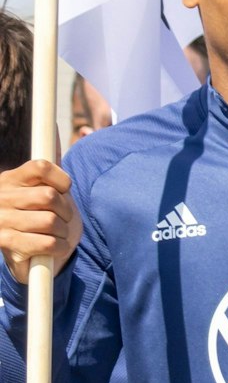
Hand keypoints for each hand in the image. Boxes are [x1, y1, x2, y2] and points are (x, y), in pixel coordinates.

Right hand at [0, 160, 80, 283]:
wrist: (29, 254)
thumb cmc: (41, 216)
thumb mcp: (44, 188)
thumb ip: (48, 165)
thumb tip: (52, 127)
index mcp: (10, 179)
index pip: (41, 166)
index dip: (62, 180)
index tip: (64, 190)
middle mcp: (0, 197)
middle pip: (50, 196)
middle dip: (66, 210)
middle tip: (63, 217)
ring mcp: (1, 220)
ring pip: (50, 221)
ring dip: (63, 231)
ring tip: (57, 233)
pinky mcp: (6, 243)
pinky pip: (48, 242)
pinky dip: (60, 246)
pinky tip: (56, 247)